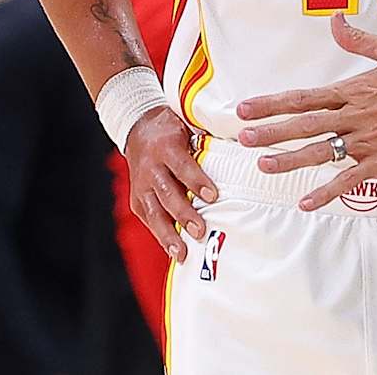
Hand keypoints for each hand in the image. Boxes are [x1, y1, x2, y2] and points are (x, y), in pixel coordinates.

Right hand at [126, 106, 219, 262]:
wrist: (138, 128)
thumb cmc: (172, 128)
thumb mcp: (188, 124)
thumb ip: (207, 137)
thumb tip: (240, 145)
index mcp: (166, 147)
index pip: (182, 166)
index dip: (196, 181)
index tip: (213, 196)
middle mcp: (150, 167)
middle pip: (168, 193)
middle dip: (184, 214)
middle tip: (200, 231)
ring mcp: (141, 185)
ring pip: (154, 212)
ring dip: (168, 234)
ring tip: (182, 253)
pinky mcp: (136, 199)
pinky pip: (149, 219)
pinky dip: (160, 236)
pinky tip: (173, 251)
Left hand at [237, 15, 376, 210]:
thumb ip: (359, 40)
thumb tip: (335, 19)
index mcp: (354, 90)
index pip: (304, 97)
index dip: (272, 103)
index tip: (246, 109)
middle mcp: (355, 116)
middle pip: (304, 125)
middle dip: (270, 132)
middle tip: (242, 139)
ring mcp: (367, 142)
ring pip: (321, 152)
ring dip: (290, 160)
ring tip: (264, 166)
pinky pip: (349, 180)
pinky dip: (327, 192)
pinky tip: (307, 202)